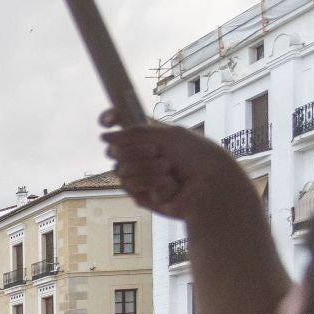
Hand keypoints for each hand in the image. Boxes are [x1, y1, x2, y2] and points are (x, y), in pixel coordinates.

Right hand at [99, 112, 257, 223]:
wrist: (209, 185)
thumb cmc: (196, 156)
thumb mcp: (168, 135)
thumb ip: (134, 133)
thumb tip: (104, 136)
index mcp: (149, 134)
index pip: (120, 123)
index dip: (109, 119)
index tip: (107, 122)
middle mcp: (141, 154)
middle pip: (115, 150)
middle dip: (135, 152)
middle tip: (157, 152)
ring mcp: (139, 174)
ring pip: (121, 169)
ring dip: (146, 169)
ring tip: (169, 170)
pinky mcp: (141, 194)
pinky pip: (130, 186)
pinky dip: (151, 183)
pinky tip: (169, 186)